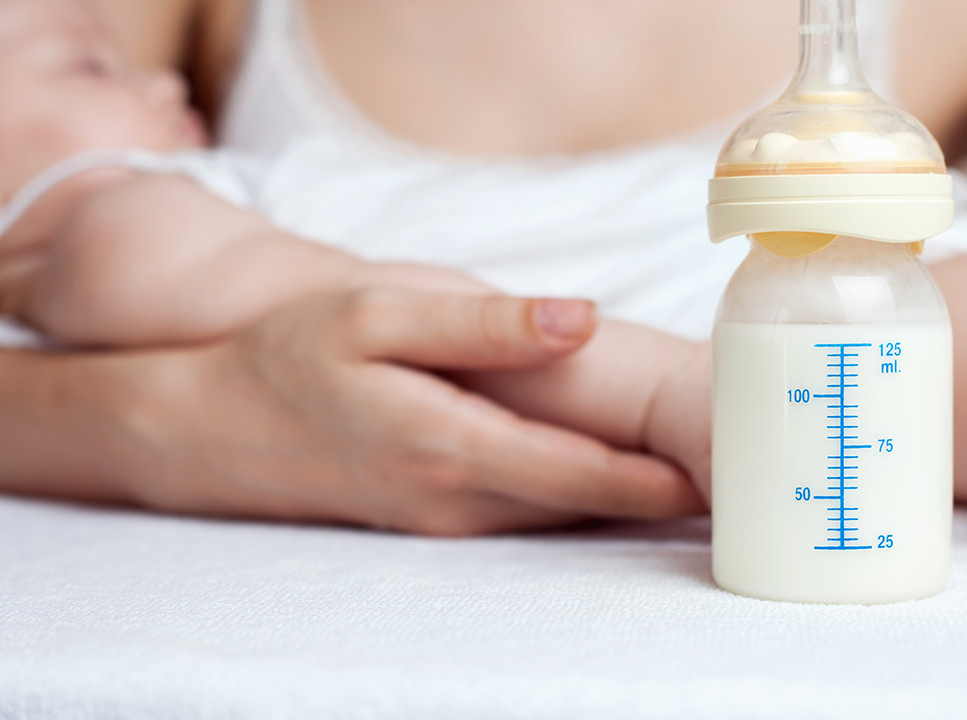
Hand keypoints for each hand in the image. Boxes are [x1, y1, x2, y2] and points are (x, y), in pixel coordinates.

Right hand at [120, 288, 703, 535]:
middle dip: (668, 494)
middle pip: (589, 507)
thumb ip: (483, 325)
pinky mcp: (436, 525)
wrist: (215, 431)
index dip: (669, 479)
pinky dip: (581, 500)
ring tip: (708, 475)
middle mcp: (459, 499)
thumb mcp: (378, 316)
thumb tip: (581, 317)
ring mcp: (447, 523)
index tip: (742, 474)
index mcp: (453, 442)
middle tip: (750, 475)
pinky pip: (528, 517)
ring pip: (563, 518)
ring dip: (630, 500)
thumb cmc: (293, 359)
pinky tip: (617, 476)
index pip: (589, 473)